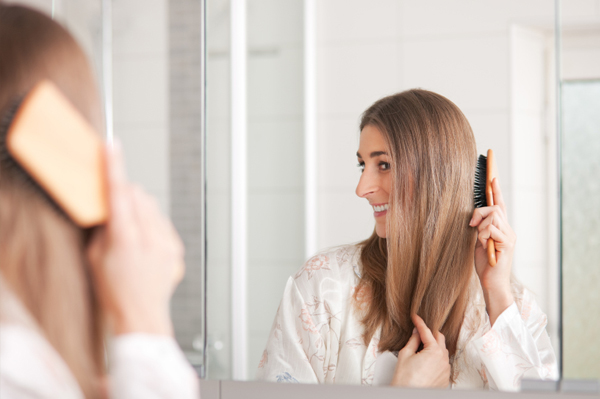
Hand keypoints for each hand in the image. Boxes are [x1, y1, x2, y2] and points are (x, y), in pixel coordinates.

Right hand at [87, 142, 184, 335]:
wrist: (143, 316)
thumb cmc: (116, 291)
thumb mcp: (96, 258)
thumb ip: (103, 228)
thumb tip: (109, 207)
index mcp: (126, 239)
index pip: (119, 194)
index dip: (114, 167)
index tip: (113, 146)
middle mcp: (150, 238)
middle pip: (138, 196)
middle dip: (126, 195)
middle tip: (115, 210)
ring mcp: (167, 243)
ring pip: (152, 208)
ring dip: (140, 211)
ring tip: (131, 235)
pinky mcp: (177, 249)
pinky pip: (163, 224)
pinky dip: (152, 226)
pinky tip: (145, 245)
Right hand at [391, 314, 450, 388]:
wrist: (408, 395)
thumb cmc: (405, 379)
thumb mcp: (405, 354)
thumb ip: (413, 340)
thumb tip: (416, 333)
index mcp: (434, 351)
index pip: (426, 331)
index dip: (419, 322)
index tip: (416, 317)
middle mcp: (443, 359)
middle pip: (439, 338)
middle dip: (430, 333)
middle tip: (419, 331)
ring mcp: (446, 369)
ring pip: (443, 351)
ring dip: (434, 345)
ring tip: (422, 347)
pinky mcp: (445, 378)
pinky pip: (443, 363)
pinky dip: (436, 358)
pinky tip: (426, 360)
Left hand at [469, 177, 514, 324]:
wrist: (492, 283)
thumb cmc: (485, 264)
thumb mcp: (479, 241)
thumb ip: (479, 228)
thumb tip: (474, 217)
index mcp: (501, 228)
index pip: (500, 204)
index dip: (496, 190)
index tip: (493, 176)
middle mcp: (508, 229)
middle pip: (495, 207)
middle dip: (479, 212)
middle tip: (471, 226)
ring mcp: (510, 236)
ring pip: (493, 216)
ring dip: (480, 226)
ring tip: (480, 240)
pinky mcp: (508, 243)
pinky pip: (491, 229)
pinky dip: (483, 235)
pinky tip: (484, 246)